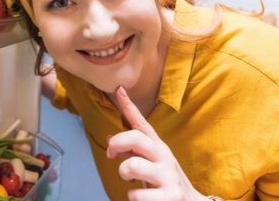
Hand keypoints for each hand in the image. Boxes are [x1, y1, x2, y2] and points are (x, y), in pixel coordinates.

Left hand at [106, 86, 207, 200]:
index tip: (119, 89)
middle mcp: (164, 157)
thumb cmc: (165, 182)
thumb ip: (131, 151)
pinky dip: (134, 198)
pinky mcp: (170, 197)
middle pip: (135, 138)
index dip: (129, 106)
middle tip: (112, 156)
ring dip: (124, 175)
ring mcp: (168, 177)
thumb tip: (109, 136)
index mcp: (158, 147)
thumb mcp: (150, 163)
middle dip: (116, 144)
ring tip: (132, 182)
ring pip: (131, 166)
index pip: (141, 123)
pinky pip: (136, 195)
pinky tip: (144, 199)